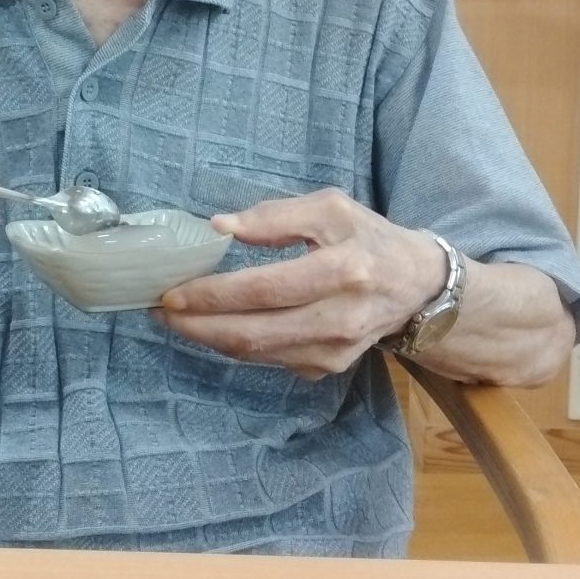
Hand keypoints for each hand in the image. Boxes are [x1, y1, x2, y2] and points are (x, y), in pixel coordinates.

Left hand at [154, 190, 448, 378]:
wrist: (419, 288)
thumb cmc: (369, 240)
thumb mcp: (331, 210)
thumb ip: (276, 215)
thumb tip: (219, 226)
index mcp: (343, 271)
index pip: (264, 289)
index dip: (213, 295)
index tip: (172, 291)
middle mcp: (339, 319)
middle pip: (253, 333)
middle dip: (197, 325)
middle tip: (160, 310)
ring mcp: (334, 352)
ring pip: (257, 354)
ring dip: (209, 338)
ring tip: (176, 318)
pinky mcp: (328, 368)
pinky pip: (269, 360)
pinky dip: (235, 346)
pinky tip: (213, 327)